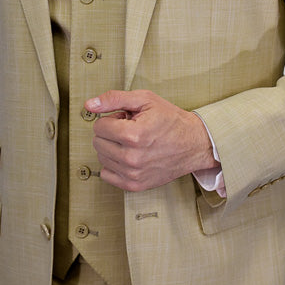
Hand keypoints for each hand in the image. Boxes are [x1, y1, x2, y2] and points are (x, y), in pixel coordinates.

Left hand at [88, 89, 217, 191]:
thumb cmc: (170, 120)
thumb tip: (90, 105)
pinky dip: (113, 164)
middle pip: (97, 142)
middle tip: (130, 129)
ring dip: (112, 147)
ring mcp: (133, 174)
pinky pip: (106, 175)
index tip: (126, 118)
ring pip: (101, 157)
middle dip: (110, 132)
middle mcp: (132, 158)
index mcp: (133, 135)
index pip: (99, 126)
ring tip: (132, 142)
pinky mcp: (135, 185)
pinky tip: (129, 155)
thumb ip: (114, 99)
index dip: (112, 118)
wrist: (194, 143)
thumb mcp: (145, 100)